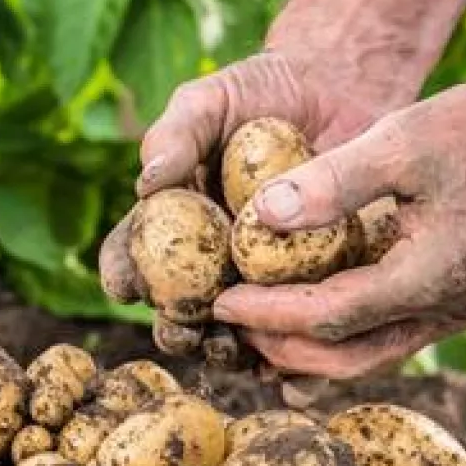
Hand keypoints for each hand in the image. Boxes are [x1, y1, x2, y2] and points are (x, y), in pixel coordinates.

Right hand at [98, 49, 412, 361]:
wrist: (342, 89)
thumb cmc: (261, 91)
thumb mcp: (212, 99)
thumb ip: (177, 134)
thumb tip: (147, 181)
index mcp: (171, 225)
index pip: (131, 257)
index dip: (124, 276)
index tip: (127, 285)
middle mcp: (209, 263)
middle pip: (180, 312)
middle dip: (177, 331)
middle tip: (186, 331)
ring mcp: (262, 282)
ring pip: (238, 335)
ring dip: (232, 354)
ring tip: (239, 353)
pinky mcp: (316, 290)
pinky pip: (301, 336)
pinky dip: (298, 366)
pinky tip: (299, 376)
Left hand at [213, 77, 465, 378]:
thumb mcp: (405, 138)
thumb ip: (334, 180)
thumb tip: (261, 217)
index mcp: (431, 275)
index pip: (329, 316)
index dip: (269, 313)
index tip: (220, 301)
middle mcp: (446, 310)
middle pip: (345, 357)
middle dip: (280, 346)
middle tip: (228, 323)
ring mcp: (457, 314)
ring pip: (368, 357)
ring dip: (309, 353)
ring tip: (256, 333)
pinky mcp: (460, 304)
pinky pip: (389, 338)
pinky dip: (342, 338)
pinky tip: (307, 327)